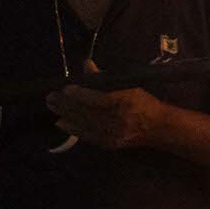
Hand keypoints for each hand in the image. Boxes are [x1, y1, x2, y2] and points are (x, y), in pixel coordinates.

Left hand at [45, 59, 167, 149]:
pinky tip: (61, 123)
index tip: (65, 88)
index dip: (79, 94)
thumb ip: (105, 77)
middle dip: (66, 104)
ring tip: (51, 107)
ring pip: (84, 124)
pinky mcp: (109, 144)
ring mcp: (112, 134)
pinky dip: (73, 129)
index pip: (96, 98)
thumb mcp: (128, 85)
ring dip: (66, 115)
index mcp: (123, 102)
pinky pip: (87, 136)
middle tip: (50, 97)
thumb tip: (86, 64)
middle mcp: (116, 119)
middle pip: (86, 111)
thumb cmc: (143, 102)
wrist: (159, 128)